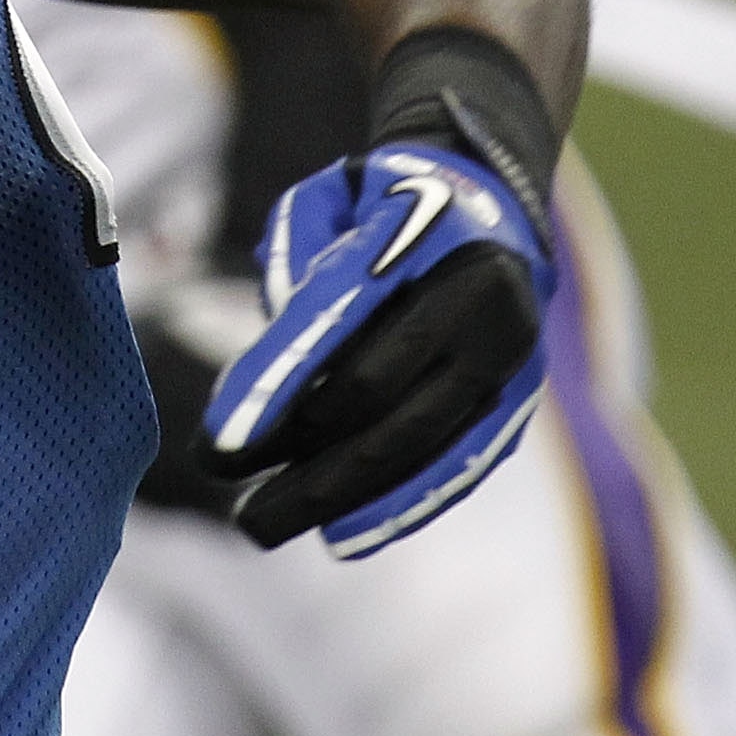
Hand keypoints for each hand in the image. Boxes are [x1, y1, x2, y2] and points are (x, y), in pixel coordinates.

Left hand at [200, 142, 554, 556]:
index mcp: (420, 231)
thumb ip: (292, 264)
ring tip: (263, 524)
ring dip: (337, 492)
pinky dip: (400, 503)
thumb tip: (265, 370)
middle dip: (295, 455)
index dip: (275, 383)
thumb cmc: (379, 204)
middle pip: (375, 396)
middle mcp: (474, 299)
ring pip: (414, 441)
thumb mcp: (325, 200)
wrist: (491, 204)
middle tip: (224, 489)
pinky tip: (345, 535)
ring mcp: (504, 354)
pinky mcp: (516, 398)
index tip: (219, 441)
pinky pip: (456, 463)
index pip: (335, 320)